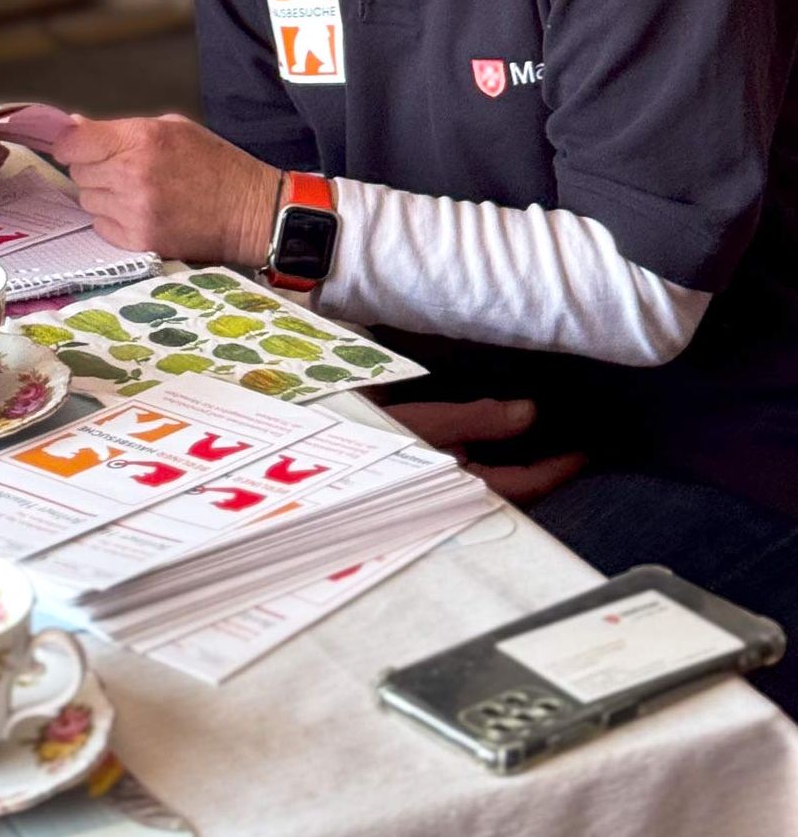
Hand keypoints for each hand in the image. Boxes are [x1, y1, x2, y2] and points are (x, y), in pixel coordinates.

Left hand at [51, 113, 276, 263]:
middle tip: (121, 168)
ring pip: (87, 199)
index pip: (74, 142)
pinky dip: (112, 219)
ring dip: (103, 194)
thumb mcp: (173, 128)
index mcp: (141, 139)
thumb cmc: (215, 164)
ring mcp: (134, 210)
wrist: (249, 211)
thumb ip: (123, 128)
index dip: (68, 144)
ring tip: (135, 191)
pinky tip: (139, 211)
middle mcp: (132, 174)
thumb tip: (76, 127)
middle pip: (79, 171)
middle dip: (93, 167)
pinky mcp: (139, 240)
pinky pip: (101, 226)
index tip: (73, 146)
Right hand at [386, 398, 586, 505]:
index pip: (528, 483)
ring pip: (499, 490)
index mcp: (466, 489)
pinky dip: (499, 468)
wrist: (330, 457)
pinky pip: (479, 485)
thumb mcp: (426, 422)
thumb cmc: (373, 440)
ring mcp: (448, 501)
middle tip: (571, 445)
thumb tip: (531, 412)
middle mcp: (462, 503)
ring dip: (522, 469)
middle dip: (544, 470)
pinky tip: (501, 452)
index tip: (586, 450)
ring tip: (543, 445)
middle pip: (518, 492)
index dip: (560, 467)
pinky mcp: (434, 495)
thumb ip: (479, 419)